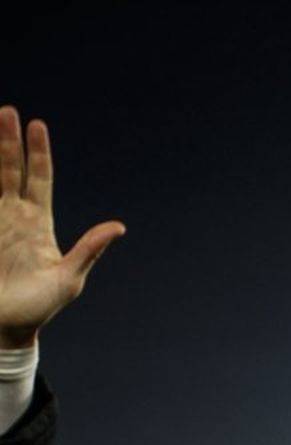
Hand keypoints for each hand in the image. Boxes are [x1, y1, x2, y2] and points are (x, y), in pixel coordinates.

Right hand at [0, 106, 124, 348]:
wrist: (5, 327)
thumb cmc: (39, 308)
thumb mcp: (69, 279)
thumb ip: (89, 249)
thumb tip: (119, 226)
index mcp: (39, 224)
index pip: (40, 179)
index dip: (38, 152)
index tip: (36, 123)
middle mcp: (15, 217)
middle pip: (10, 170)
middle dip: (7, 141)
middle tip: (6, 110)